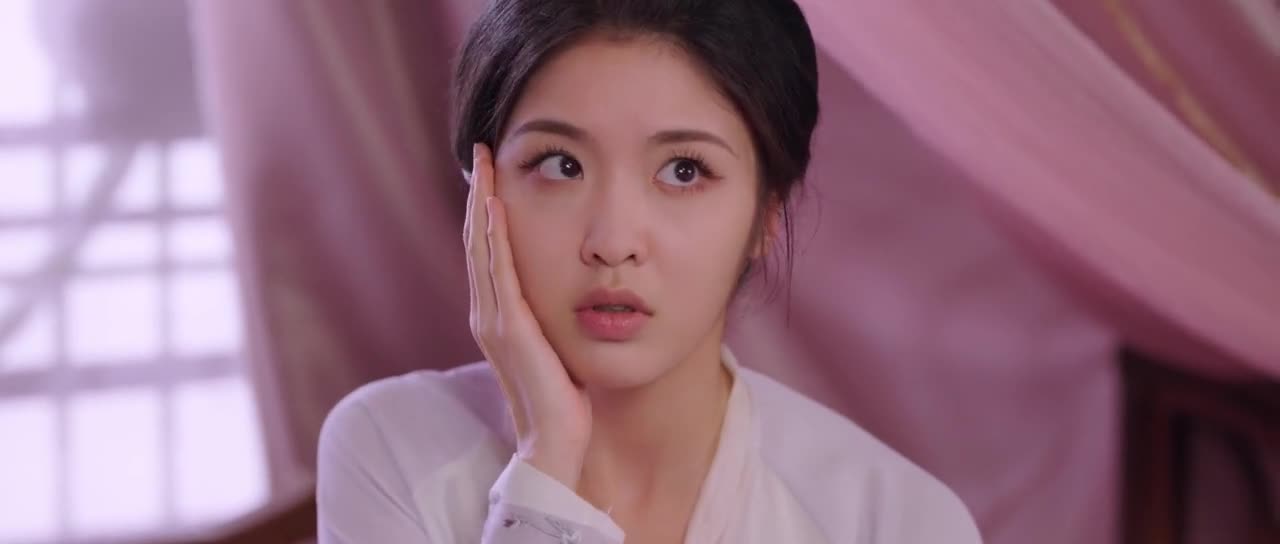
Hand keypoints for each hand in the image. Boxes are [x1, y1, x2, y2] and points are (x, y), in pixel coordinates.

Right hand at [464, 143, 591, 488]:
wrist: (555, 439)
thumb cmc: (561, 394)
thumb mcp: (555, 340)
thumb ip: (549, 311)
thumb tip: (568, 281)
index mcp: (496, 314)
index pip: (485, 249)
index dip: (483, 209)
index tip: (490, 170)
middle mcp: (486, 313)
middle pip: (476, 240)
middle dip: (477, 194)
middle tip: (480, 151)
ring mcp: (493, 320)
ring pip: (481, 249)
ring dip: (480, 204)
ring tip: (483, 164)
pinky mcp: (510, 328)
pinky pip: (498, 272)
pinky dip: (493, 236)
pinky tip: (494, 205)